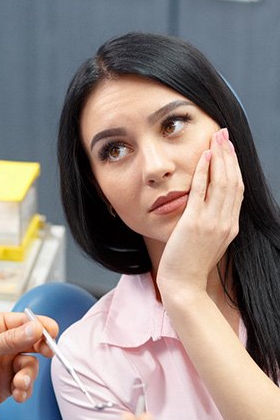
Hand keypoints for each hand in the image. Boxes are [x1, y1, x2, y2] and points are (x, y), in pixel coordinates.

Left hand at [0, 311, 57, 417]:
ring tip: (20, 383)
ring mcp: (4, 365)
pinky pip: (23, 385)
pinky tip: (18, 393)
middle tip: (46, 354)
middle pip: (32, 343)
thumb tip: (35, 328)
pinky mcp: (4, 385)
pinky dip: (25, 389)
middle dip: (41, 350)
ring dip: (28, 375)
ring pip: (29, 366)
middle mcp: (2, 344)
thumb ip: (11, 340)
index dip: (40, 327)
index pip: (25, 322)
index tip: (51, 334)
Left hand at [157, 128, 243, 299]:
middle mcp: (226, 222)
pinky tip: (203, 157)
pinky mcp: (195, 223)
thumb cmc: (190, 264)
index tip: (229, 150)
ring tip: (216, 139)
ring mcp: (213, 223)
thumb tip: (209, 207)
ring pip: (223, 183)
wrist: (183, 284)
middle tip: (224, 135)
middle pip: (234, 181)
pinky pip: (202, 192)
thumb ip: (213, 224)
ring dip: (220, 158)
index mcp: (231, 226)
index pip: (237, 190)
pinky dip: (205, 172)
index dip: (234, 167)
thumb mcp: (209, 242)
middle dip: (230, 156)